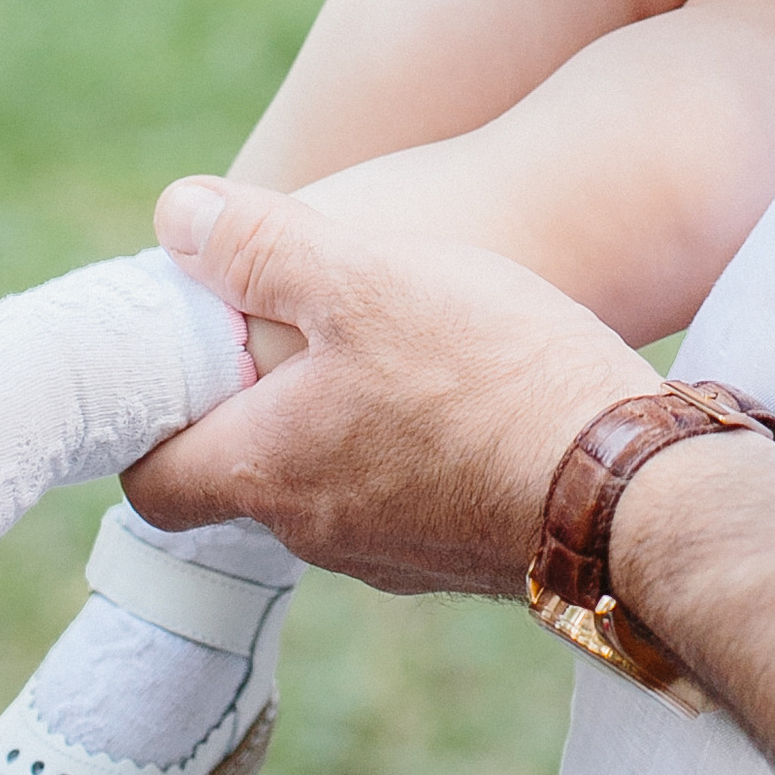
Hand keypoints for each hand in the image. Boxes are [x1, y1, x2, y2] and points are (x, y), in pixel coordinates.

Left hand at [123, 182, 644, 592]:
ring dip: (339, 426)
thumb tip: (173, 218)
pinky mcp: (463, 555)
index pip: (152, 483)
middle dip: (256, 408)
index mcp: (268, 471)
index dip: (149, 423)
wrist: (625, 486)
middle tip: (288, 328)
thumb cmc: (487, 377)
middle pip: (246, 477)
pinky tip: (462, 393)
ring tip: (388, 347)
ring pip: (330, 487)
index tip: (179, 359)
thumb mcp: (365, 279)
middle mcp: (317, 533)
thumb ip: (262, 248)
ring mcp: (394, 555)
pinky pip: (407, 499)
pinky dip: (410, 451)